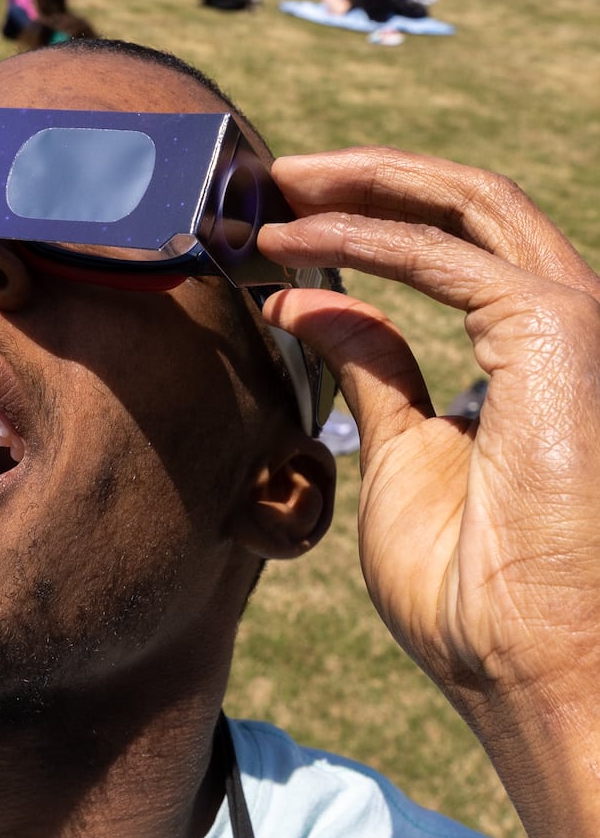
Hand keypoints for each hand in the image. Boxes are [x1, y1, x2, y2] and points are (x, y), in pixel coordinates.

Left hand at [258, 147, 599, 724]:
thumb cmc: (474, 586)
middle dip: (361, 179)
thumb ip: (373, 366)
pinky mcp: (558, 330)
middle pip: (462, 206)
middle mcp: (562, 321)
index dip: (366, 216)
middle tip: (268, 178)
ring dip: (360, 185)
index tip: (278, 217)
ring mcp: (569, 321)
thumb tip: (308, 300)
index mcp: (532, 351)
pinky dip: (363, 237)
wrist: (527, 660)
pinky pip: (445, 257)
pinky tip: (292, 243)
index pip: (452, 246)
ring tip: (271, 188)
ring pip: (465, 202)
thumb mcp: (402, 453)